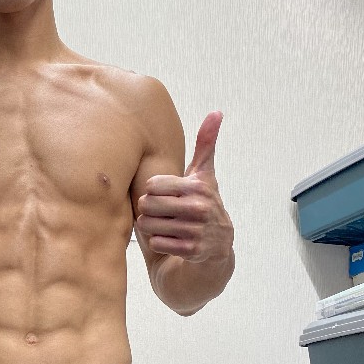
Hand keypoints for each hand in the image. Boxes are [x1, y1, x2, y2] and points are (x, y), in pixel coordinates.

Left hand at [135, 111, 233, 263]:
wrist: (215, 251)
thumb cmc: (203, 206)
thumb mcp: (204, 175)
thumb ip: (206, 145)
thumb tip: (217, 112)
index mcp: (198, 186)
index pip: (151, 184)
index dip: (152, 191)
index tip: (163, 195)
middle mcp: (200, 208)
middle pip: (146, 204)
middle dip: (147, 210)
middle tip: (159, 213)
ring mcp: (197, 231)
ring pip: (148, 224)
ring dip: (150, 227)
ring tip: (163, 226)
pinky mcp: (192, 251)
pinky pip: (156, 243)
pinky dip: (157, 243)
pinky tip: (169, 241)